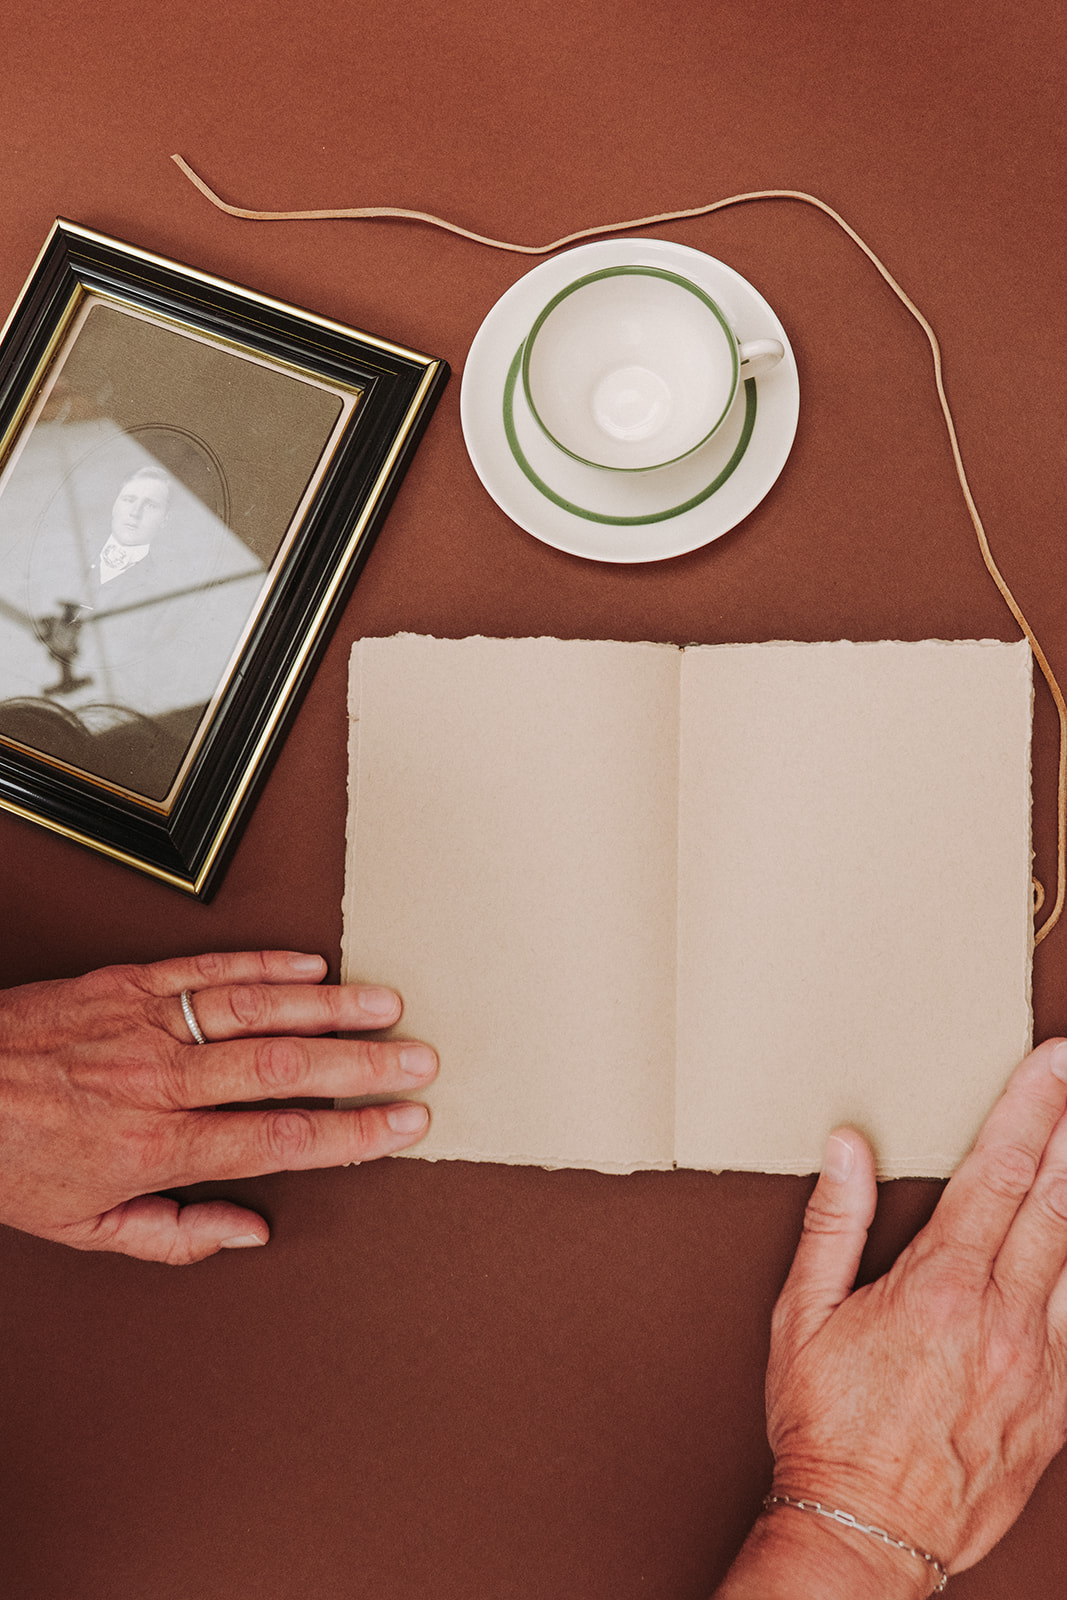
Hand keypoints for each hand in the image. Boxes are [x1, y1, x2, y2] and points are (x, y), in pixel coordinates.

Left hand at [0, 949, 436, 1265]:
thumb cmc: (8, 1156)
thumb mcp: (82, 1226)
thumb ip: (174, 1233)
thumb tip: (247, 1232)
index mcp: (154, 1147)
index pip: (278, 1140)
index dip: (353, 1133)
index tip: (403, 1125)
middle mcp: (159, 1082)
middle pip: (284, 1070)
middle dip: (364, 1066)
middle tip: (419, 1060)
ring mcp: (146, 1025)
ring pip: (256, 1010)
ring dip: (329, 1007)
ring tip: (386, 1005)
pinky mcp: (128, 982)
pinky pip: (208, 966)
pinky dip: (265, 963)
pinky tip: (310, 964)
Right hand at [761, 1036, 1066, 1585]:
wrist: (866, 1534)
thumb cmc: (828, 1427)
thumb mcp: (801, 1317)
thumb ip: (832, 1224)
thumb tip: (847, 1150)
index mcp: (939, 1288)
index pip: (996, 1174)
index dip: (1029, 1110)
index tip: (1050, 1064)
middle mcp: (1001, 1320)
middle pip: (1055, 1202)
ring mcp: (1039, 1365)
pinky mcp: (1056, 1408)